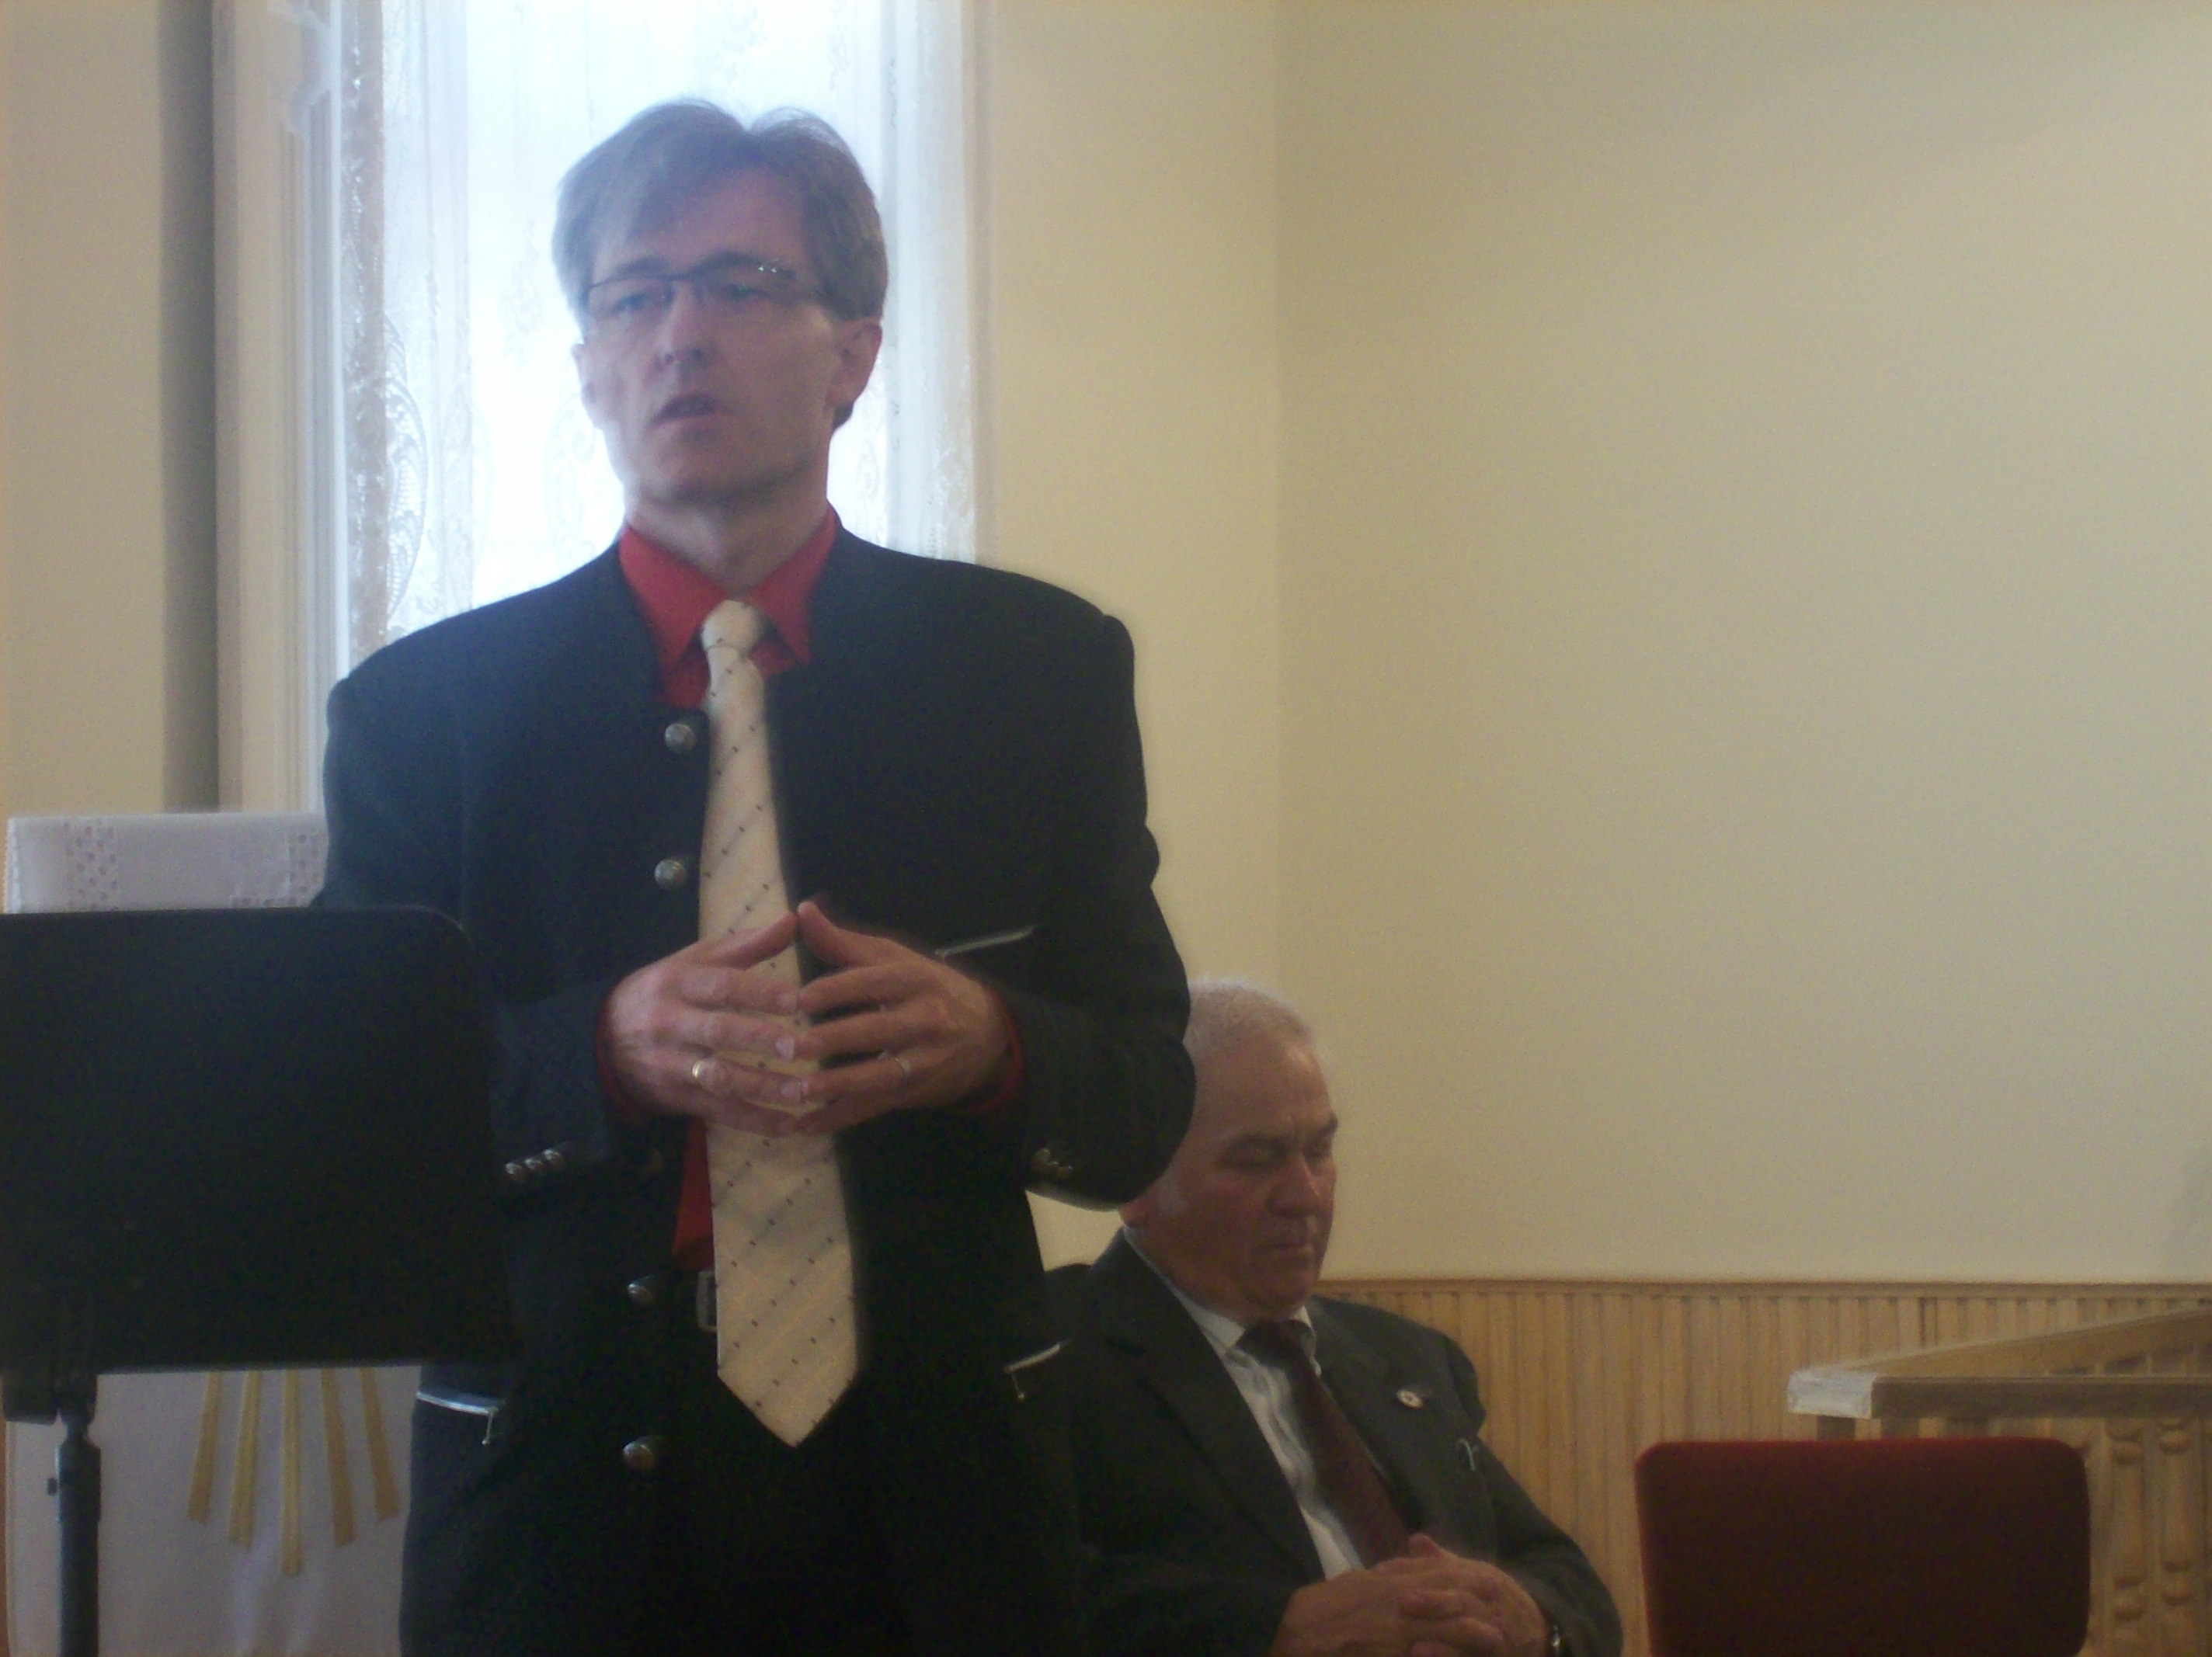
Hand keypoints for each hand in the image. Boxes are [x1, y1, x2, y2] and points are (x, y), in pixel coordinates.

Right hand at [600, 912, 816, 1136]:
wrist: (602, 1039)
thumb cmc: (665, 992)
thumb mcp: (695, 961)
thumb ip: (747, 945)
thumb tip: (793, 918)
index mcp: (679, 983)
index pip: (721, 986)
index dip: (758, 992)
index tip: (797, 999)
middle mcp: (672, 1023)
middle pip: (717, 1031)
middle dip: (757, 1039)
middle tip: (798, 1045)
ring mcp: (673, 1064)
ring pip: (719, 1077)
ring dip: (762, 1088)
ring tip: (802, 1092)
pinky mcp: (677, 1096)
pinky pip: (718, 1111)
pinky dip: (753, 1121)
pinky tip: (788, 1125)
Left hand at [778, 900, 1012, 1132]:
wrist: (989, 1036)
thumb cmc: (931, 989)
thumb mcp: (896, 959)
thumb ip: (845, 942)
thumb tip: (802, 912)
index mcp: (913, 979)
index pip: (871, 982)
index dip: (834, 990)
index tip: (798, 999)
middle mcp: (922, 1019)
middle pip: (874, 1030)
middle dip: (831, 1040)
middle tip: (789, 1047)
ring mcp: (921, 1060)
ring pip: (876, 1075)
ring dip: (837, 1086)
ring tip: (798, 1091)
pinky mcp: (914, 1092)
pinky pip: (873, 1107)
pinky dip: (839, 1118)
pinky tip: (807, 1125)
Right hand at [1269, 1550, 1509, 1656]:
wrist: (1300, 1632)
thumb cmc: (1322, 1607)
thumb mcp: (1356, 1583)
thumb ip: (1383, 1579)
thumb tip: (1399, 1570)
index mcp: (1389, 1583)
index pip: (1434, 1575)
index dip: (1463, 1576)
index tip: (1487, 1577)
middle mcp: (1399, 1602)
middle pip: (1448, 1599)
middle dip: (1477, 1600)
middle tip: (1504, 1601)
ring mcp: (1399, 1630)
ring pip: (1445, 1629)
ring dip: (1473, 1633)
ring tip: (1498, 1638)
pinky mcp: (1394, 1653)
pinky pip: (1429, 1654)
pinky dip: (1446, 1656)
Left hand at [1386, 1537, 1549, 1656]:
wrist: (1538, 1633)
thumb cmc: (1496, 1601)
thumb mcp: (1474, 1576)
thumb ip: (1444, 1562)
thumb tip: (1415, 1539)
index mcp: (1482, 1582)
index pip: (1452, 1575)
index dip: (1424, 1574)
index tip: (1390, 1575)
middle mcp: (1490, 1609)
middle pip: (1462, 1604)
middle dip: (1434, 1603)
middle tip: (1402, 1602)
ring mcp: (1494, 1638)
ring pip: (1471, 1637)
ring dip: (1444, 1643)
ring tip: (1415, 1647)